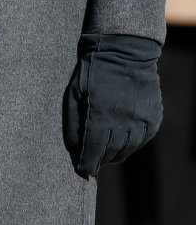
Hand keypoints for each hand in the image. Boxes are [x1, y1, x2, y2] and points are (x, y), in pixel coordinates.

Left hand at [63, 32, 162, 177]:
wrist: (124, 52)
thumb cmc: (91, 72)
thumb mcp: (73, 93)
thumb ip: (72, 123)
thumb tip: (73, 150)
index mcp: (100, 114)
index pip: (94, 150)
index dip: (88, 164)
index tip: (83, 171)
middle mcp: (124, 120)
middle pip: (111, 152)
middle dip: (100, 160)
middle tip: (92, 163)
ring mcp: (141, 120)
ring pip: (128, 149)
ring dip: (115, 155)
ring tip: (105, 155)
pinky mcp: (153, 117)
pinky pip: (142, 139)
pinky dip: (131, 145)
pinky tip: (121, 142)